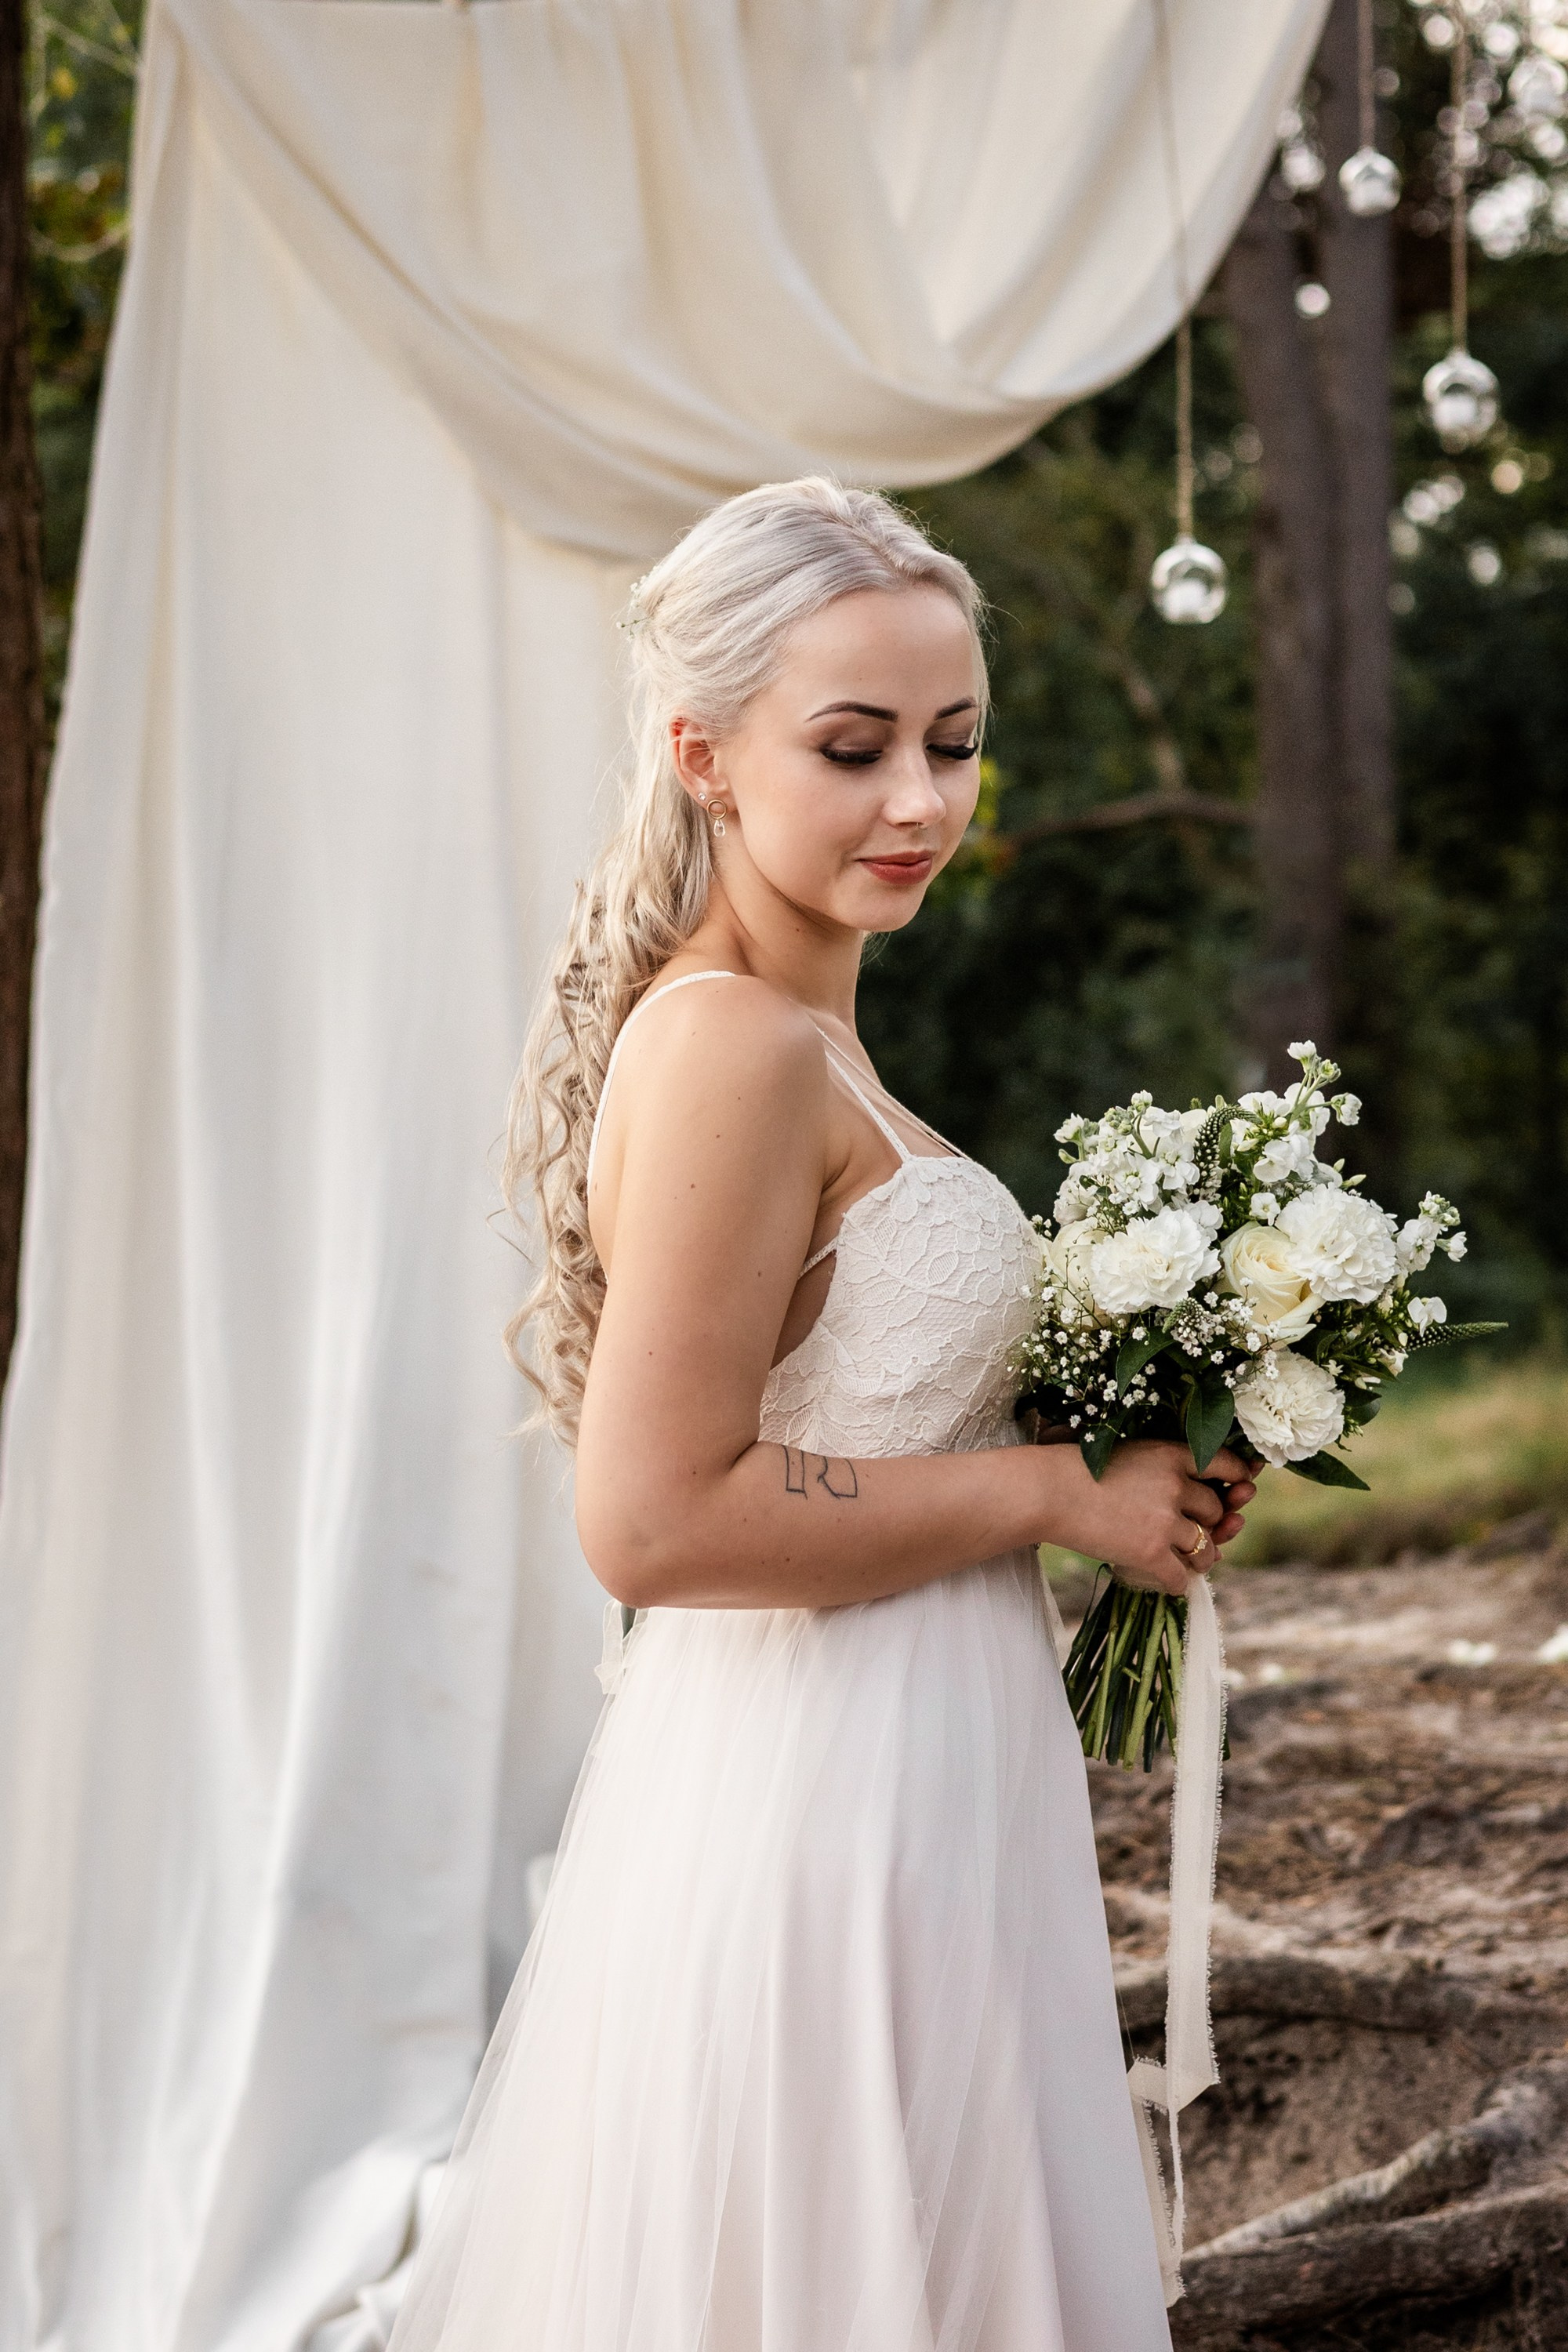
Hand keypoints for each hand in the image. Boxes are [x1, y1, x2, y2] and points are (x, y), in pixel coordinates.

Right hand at [1043, 1440, 1256, 1597]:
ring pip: (1205, 1547)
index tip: (1240, 1488)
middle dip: (1209, 1523)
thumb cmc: (1078, 1469)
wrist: (1046, 1491)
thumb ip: (1163, 1470)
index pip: (1226, 1464)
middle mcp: (1175, 1485)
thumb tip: (1198, 1501)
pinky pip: (1181, 1576)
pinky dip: (1177, 1582)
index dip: (1238, 1478)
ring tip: (1189, 1561)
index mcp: (1171, 1454)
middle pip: (1215, 1510)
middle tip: (1194, 1533)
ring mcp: (1164, 1520)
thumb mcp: (1129, 1454)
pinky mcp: (1150, 1552)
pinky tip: (1168, 1581)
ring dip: (1201, 1557)